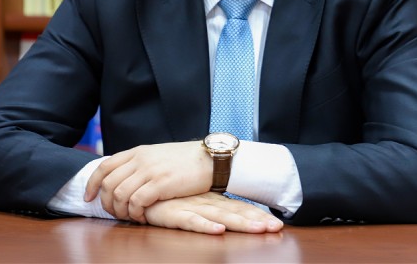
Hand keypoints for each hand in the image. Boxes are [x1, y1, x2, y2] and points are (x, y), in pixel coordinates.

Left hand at [84, 142, 211, 222]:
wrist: (210, 159)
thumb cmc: (186, 160)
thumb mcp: (158, 154)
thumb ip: (140, 162)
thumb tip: (124, 176)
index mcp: (138, 151)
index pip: (104, 166)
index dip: (92, 184)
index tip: (89, 197)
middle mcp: (140, 159)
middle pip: (109, 183)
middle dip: (106, 203)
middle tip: (114, 213)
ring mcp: (149, 171)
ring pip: (120, 194)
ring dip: (120, 211)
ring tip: (129, 217)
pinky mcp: (160, 184)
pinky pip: (136, 202)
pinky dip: (135, 214)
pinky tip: (142, 217)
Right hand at [144, 192, 283, 234]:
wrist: (139, 186)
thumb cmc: (167, 196)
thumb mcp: (190, 202)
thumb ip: (208, 208)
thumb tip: (226, 217)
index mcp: (211, 200)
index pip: (239, 208)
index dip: (257, 215)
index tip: (277, 223)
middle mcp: (206, 202)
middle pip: (236, 212)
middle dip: (257, 220)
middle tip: (277, 226)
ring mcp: (191, 206)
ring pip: (220, 216)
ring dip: (240, 223)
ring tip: (259, 229)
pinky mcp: (174, 213)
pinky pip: (191, 221)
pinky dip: (205, 226)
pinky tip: (218, 230)